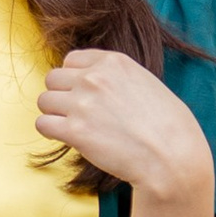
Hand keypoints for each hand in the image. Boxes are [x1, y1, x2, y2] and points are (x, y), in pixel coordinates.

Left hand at [34, 48, 215, 205]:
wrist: (172, 157)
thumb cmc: (169, 126)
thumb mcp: (146, 84)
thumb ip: (117, 78)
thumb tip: (98, 86)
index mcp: (114, 62)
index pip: (71, 60)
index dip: (74, 78)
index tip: (83, 94)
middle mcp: (94, 78)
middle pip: (53, 78)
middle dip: (61, 95)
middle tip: (77, 113)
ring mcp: (82, 103)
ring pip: (44, 100)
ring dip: (55, 114)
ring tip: (74, 127)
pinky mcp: (75, 131)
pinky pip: (43, 124)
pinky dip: (51, 132)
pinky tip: (68, 138)